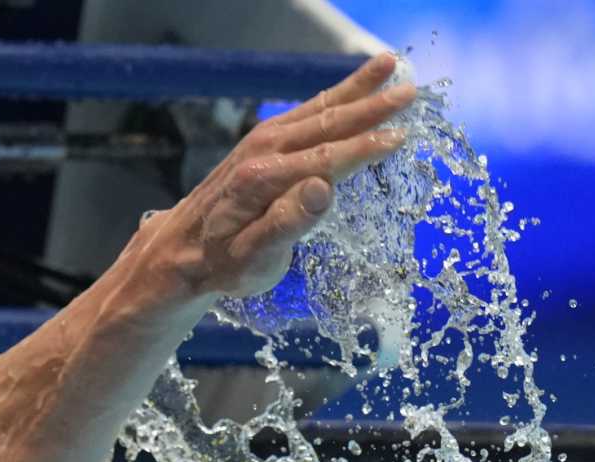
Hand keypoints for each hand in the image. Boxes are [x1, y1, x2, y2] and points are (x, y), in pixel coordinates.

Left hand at [147, 52, 414, 299]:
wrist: (182, 249)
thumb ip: (288, 223)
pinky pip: (306, 111)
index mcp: (266, 180)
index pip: (329, 158)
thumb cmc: (223, 263)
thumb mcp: (254, 257)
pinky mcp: (261, 141)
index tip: (401, 135)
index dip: (367, 147)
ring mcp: (262, 141)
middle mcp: (264, 150)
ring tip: (389, 64)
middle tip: (411, 91)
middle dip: (372, 105)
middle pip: (329, 122)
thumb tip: (323, 187)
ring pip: (319, 108)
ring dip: (357, 87)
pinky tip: (352, 88)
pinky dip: (334, 96)